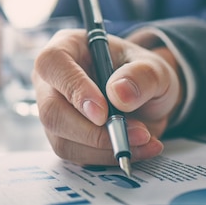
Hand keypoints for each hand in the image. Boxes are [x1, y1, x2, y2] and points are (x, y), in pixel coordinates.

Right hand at [32, 29, 183, 165]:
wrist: (145, 97)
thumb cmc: (141, 73)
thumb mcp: (154, 67)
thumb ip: (142, 75)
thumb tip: (119, 94)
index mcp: (66, 47)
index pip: (53, 64)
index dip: (74, 89)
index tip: (103, 113)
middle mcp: (51, 80)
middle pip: (51, 110)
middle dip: (92, 131)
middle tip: (136, 134)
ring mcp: (53, 110)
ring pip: (62, 140)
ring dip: (105, 148)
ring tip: (144, 139)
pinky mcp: (63, 137)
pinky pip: (76, 155)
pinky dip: (108, 157)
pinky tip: (136, 148)